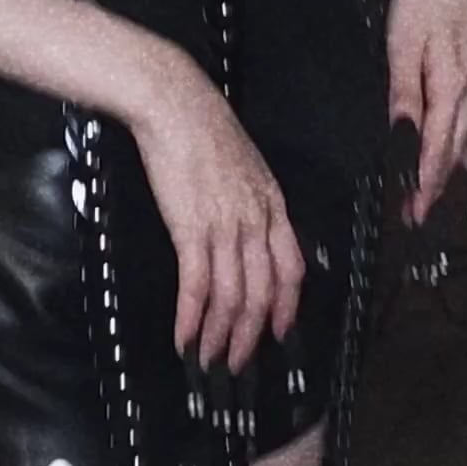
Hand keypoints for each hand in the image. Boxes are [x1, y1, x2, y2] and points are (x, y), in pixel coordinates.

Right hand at [129, 53, 304, 374]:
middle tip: (238, 361)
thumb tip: (246, 226)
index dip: (286, 307)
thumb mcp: (244, 164)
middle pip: (264, 293)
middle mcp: (256, 221)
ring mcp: (227, 226)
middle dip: (251, 334)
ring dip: (220, 335)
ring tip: (209, 359)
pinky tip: (184, 337)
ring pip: (233, 297)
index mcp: (272, 204)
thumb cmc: (202, 127)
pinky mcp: (192, 228)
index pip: (292, 269)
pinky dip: (191, 317)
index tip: (277, 331)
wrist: (174, 103)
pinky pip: (197, 285)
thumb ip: (251, 198)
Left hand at [385, 0, 466, 220]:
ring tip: (431, 195)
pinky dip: (459, 142)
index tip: (414, 209)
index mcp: (452, 81)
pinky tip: (455, 153)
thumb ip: (402, 92)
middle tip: (417, 216)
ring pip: (464, 134)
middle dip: (436, 184)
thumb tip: (400, 133)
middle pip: (455, 146)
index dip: (426, 181)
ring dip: (448, 167)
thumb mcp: (401, 42)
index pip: (439, 144)